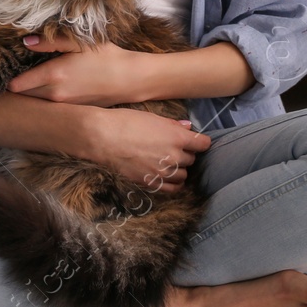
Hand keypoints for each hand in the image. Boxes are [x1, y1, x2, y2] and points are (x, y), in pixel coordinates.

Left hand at [7, 34, 146, 106]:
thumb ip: (50, 41)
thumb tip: (25, 42)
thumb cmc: (106, 57)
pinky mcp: (72, 112)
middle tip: (15, 74)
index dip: (8, 78)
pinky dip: (45, 100)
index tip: (6, 70)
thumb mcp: (79, 43)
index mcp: (53, 76)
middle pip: (24, 96)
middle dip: (17, 87)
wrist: (130, 80)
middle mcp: (55, 95)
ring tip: (31, 80)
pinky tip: (52, 88)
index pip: (17, 85)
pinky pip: (50, 107)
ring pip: (36, 103)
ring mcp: (64, 107)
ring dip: (31, 94)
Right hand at [80, 107, 211, 194]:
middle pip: (192, 159)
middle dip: (186, 153)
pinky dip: (174, 183)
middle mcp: (174, 157)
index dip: (200, 142)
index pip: (203, 144)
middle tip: (175, 147)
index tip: (196, 141)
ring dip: (179, 168)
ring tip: (169, 161)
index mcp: (177, 138)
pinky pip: (172, 188)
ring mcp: (163, 172)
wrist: (103, 138)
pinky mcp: (151, 183)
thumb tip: (187, 127)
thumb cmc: (126, 122)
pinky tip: (168, 177)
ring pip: (183, 174)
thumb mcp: (152, 118)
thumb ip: (173, 125)